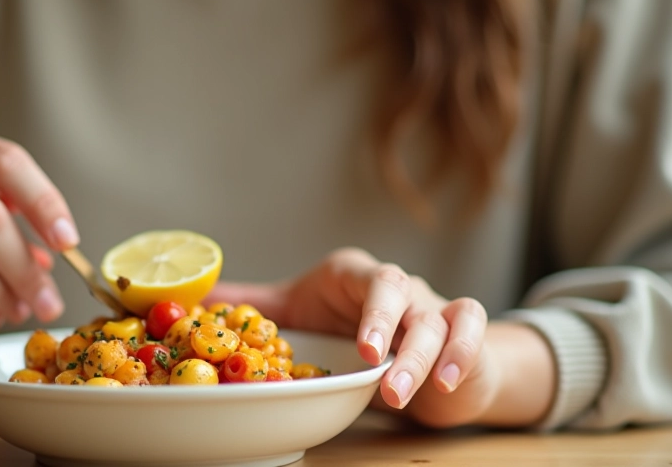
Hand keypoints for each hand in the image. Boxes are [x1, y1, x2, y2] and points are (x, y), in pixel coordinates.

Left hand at [207, 248, 553, 427]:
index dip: (365, 307)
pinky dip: (463, 354)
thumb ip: (256, 308)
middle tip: (373, 362)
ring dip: (420, 359)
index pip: (364, 276)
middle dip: (387, 325)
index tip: (359, 346)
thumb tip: (199, 300)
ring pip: (436, 321)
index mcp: (356, 277)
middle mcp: (397, 286)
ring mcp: (433, 305)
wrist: (420, 346)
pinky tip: (447, 383)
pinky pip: (472, 331)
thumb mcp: (305, 313)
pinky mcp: (464, 330)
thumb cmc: (357, 327)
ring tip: (397, 393)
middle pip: (400, 291)